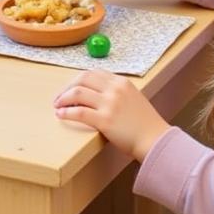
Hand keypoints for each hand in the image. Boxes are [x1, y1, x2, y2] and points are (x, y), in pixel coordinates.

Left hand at [54, 69, 170, 161]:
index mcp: (121, 82)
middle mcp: (115, 89)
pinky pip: (79, 112)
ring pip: (77, 93)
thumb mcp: (133, 98)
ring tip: (57, 106)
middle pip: (82, 79)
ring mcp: (110, 103)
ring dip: (63, 98)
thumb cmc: (145, 124)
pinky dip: (67, 112)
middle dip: (67, 87)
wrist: (156, 140)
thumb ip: (117, 91)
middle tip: (59, 97)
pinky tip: (61, 115)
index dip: (77, 80)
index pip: (93, 73)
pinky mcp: (105, 120)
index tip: (70, 88)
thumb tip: (95, 91)